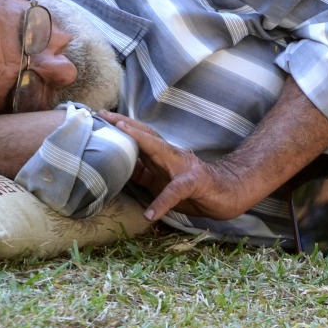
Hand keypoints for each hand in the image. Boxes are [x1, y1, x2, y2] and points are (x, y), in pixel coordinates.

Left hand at [100, 112, 254, 221]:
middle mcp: (171, 156)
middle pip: (146, 135)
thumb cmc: (195, 188)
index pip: (140, 138)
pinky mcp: (193, 185)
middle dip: (124, 123)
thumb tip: (119, 170)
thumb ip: (144, 175)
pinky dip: (162, 203)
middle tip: (103, 113)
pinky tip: (150, 214)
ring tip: (122, 131)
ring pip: (159, 149)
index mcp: (163, 157)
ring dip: (140, 140)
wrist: (228, 194)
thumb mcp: (163, 182)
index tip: (100, 115)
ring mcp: (183, 168)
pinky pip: (175, 193)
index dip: (120, 127)